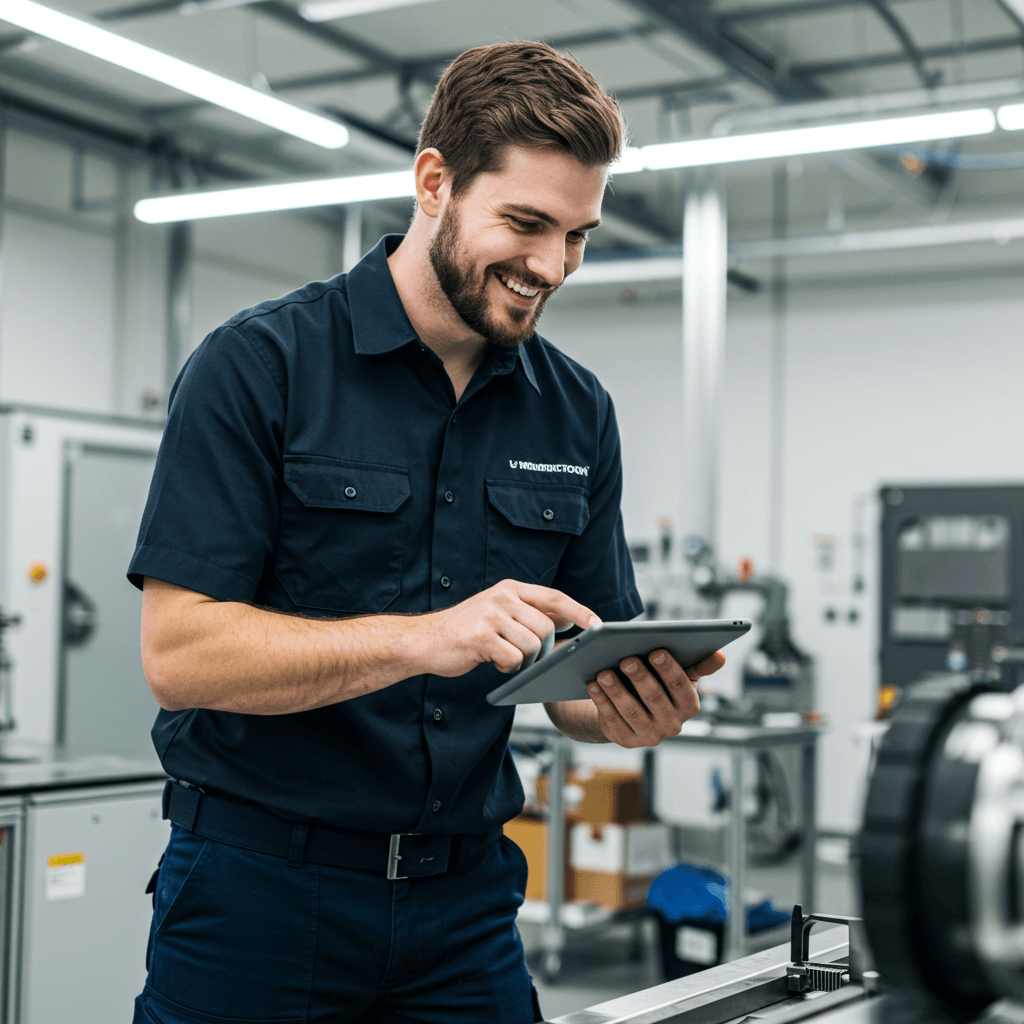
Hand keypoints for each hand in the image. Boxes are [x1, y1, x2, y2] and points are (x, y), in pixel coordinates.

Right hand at [415, 579, 598, 676]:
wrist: (424, 640)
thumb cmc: (467, 631)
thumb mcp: (500, 612)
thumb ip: (531, 613)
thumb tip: (570, 618)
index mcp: (510, 588)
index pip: (554, 597)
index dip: (579, 611)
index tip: (598, 624)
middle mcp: (502, 597)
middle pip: (546, 627)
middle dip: (544, 648)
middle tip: (527, 656)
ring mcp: (490, 615)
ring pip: (532, 644)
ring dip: (525, 660)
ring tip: (506, 658)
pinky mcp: (480, 637)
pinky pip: (513, 658)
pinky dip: (509, 667)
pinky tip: (494, 662)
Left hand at [586, 649, 724, 747]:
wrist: (635, 709)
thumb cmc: (661, 684)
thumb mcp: (682, 674)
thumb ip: (699, 664)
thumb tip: (721, 655)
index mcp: (689, 706)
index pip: (681, 687)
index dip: (668, 669)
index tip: (656, 650)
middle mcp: (672, 725)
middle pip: (655, 698)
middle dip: (640, 677)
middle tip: (626, 658)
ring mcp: (649, 736)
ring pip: (632, 711)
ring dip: (617, 690)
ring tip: (604, 671)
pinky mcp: (626, 740)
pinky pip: (612, 720)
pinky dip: (602, 701)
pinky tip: (593, 684)